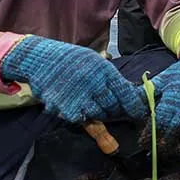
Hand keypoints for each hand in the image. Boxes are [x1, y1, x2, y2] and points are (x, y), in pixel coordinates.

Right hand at [0, 36, 146, 123]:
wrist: (41, 60)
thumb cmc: (72, 60)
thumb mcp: (96, 62)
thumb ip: (111, 79)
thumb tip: (132, 94)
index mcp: (105, 70)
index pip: (127, 94)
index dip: (135, 106)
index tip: (139, 113)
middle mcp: (94, 84)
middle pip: (114, 107)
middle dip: (114, 108)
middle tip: (107, 103)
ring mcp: (80, 97)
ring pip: (99, 114)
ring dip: (98, 112)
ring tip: (88, 100)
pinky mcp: (66, 109)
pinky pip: (82, 119)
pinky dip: (81, 115)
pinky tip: (75, 103)